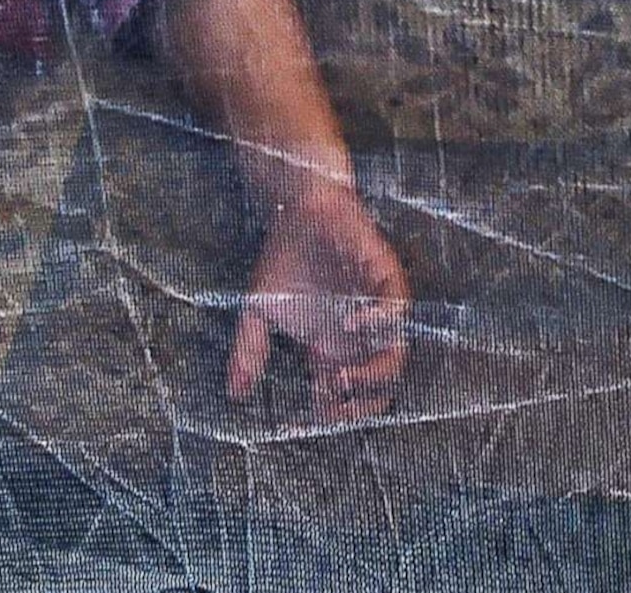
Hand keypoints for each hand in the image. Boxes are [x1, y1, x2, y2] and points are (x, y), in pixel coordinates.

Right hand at [226, 179, 408, 422]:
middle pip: (378, 385)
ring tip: (345, 379)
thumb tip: (233, 393)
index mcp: (333, 347)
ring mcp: (376, 309)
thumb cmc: (285, 259)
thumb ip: (249, 352)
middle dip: (361, 405)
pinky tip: (351, 324)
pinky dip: (380, 323)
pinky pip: (397, 309)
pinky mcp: (385, 279)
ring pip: (395, 355)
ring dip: (374, 375)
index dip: (333, 413)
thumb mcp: (258, 312)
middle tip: (334, 407)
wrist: (298, 210)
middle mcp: (359, 335)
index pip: (345, 395)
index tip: (309, 419)